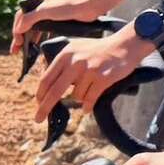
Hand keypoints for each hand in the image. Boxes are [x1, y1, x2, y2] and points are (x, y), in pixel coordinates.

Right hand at [10, 0, 123, 54]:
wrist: (90, 6)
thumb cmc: (69, 6)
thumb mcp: (46, 11)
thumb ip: (30, 19)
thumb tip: (18, 29)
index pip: (20, 16)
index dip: (16, 30)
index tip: (17, 43)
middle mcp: (42, 5)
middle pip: (26, 23)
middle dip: (21, 37)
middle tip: (16, 51)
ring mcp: (50, 13)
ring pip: (35, 28)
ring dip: (30, 39)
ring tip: (26, 52)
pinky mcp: (58, 20)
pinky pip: (45, 30)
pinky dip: (40, 38)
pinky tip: (38, 47)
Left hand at [34, 29, 154, 122]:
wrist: (124, 45)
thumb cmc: (100, 49)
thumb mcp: (77, 49)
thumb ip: (63, 64)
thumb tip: (49, 86)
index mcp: (66, 54)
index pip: (46, 78)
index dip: (40, 94)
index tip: (38, 104)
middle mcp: (75, 62)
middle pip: (54, 91)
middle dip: (44, 108)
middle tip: (38, 119)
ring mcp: (89, 70)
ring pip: (76, 96)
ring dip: (80, 98)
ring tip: (89, 89)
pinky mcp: (103, 78)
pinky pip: (90, 99)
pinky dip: (88, 106)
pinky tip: (87, 108)